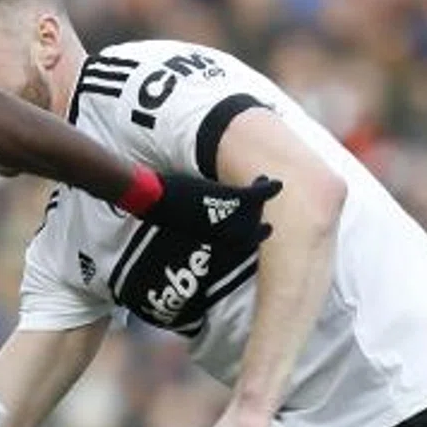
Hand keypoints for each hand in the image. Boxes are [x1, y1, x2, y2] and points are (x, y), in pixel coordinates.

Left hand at [137, 173, 280, 252]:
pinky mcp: (232, 199)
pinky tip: (274, 182)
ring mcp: (230, 218)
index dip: (249, 239)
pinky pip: (258, 195)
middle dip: (260, 228)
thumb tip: (197, 216)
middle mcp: (224, 235)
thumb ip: (196, 221)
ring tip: (264, 183)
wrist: (152, 198)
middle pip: (252, 233)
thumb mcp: (182, 220)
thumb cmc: (160, 210)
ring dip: (262, 198)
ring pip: (257, 210)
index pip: (238, 245)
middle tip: (268, 227)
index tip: (258, 234)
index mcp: (211, 241)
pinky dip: (268, 187)